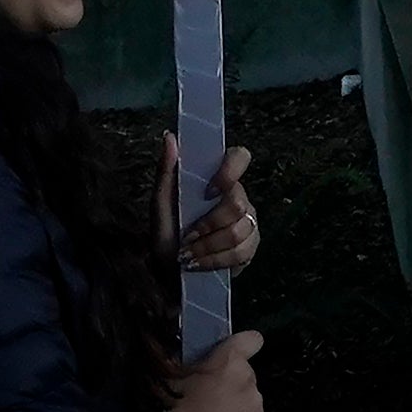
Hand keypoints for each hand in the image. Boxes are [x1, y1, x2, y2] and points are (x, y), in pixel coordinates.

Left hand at [164, 138, 257, 275]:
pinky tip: (200, 264)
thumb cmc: (167, 237)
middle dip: (208, 224)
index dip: (229, 171)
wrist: (171, 276)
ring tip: (189, 255)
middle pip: (237, 202)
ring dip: (208, 246)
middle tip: (188, 237)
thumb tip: (169, 136)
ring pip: (240, 230)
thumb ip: (166, 172)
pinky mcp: (251, 247)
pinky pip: (242, 252)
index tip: (208, 190)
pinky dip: (216, 260)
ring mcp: (248, 222)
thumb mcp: (160, 206)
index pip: (240, 157)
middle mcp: (238, 197)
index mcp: (217, 181)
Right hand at [173, 328, 266, 411]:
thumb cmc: (177, 410)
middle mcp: (247, 379)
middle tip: (210, 395)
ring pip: (248, 397)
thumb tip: (194, 366)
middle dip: (230, 381)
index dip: (245, 344)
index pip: (250, 340)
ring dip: (236, 402)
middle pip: (244, 373)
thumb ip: (195, 367)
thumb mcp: (177, 379)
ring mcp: (254, 404)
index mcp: (229, 361)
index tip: (239, 349)